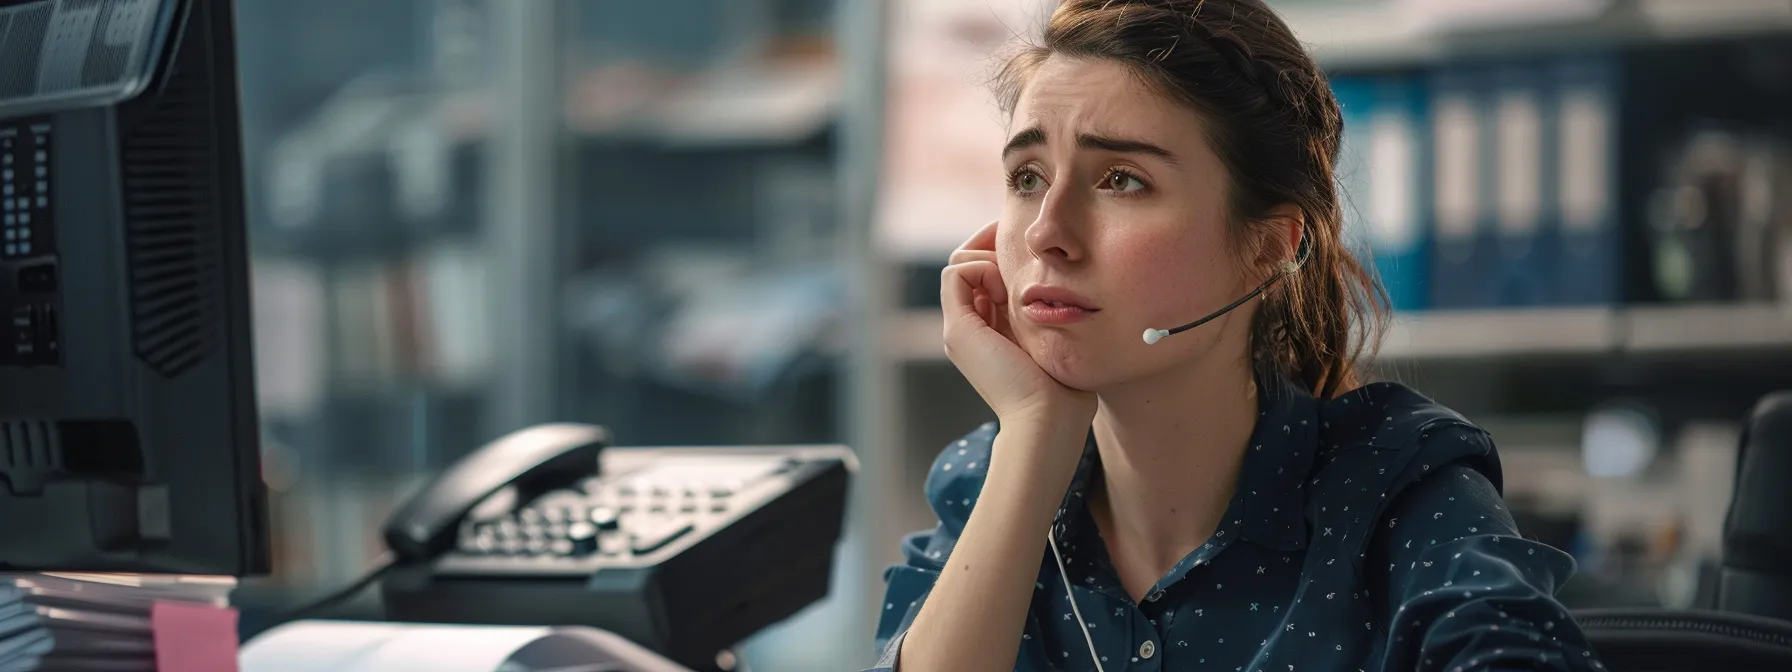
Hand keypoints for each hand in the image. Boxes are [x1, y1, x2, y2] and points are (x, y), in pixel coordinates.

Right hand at [941, 221, 1095, 431]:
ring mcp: (959, 329)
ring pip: (959, 262)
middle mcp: (970, 328)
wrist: (1047, 422)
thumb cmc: (1065, 392)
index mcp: (993, 331)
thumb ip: (1053, 317)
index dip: (1004, 254)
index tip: (1036, 255)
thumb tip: (1065, 286)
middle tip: (1027, 261)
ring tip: (1016, 285)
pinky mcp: (958, 329)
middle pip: (970, 262)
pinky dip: (981, 266)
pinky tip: (1007, 289)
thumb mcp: (1058, 342)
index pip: (986, 273)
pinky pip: (955, 271)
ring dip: (989, 258)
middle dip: (995, 248)